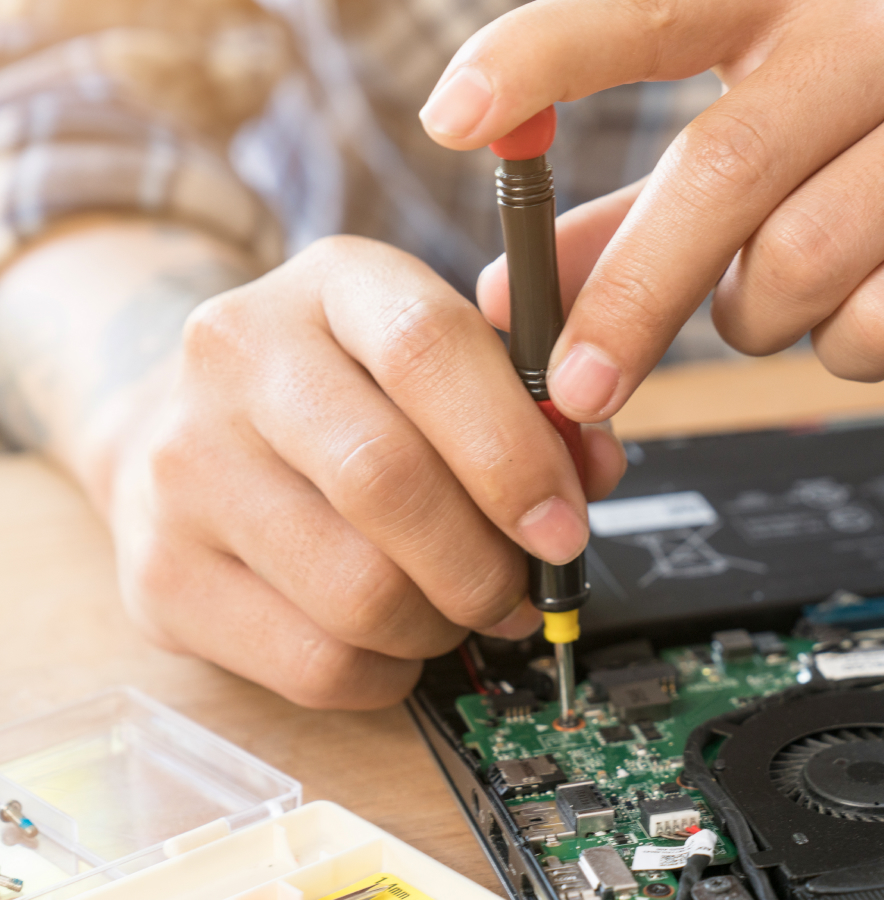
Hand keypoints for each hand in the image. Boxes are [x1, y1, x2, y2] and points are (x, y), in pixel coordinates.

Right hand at [106, 235, 625, 707]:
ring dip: (443, 624)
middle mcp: (239, 357)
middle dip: (486, 561)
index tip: (565, 524)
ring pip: (357, 589)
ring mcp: (184, 465)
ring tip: (462, 611)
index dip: (514, 451)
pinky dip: (387, 671)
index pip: (428, 349)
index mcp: (333, 283)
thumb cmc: (353, 401)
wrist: (180, 432)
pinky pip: (314, 661)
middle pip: (388, 481)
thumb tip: (592, 475)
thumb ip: (531, 407)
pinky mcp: (161, 573)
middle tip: (524, 589)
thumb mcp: (442, 361)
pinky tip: (396, 640)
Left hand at [423, 0, 883, 422]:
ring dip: (761, 317)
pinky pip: (880, 324)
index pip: (658, 2)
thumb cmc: (879, 175)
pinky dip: (846, 349)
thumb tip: (506, 290)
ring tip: (791, 293)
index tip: (451, 116)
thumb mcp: (746, 170)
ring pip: (800, 266)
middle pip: (724, 170)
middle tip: (577, 383)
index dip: (547, 54)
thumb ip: (626, 218)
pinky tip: (879, 310)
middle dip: (633, 297)